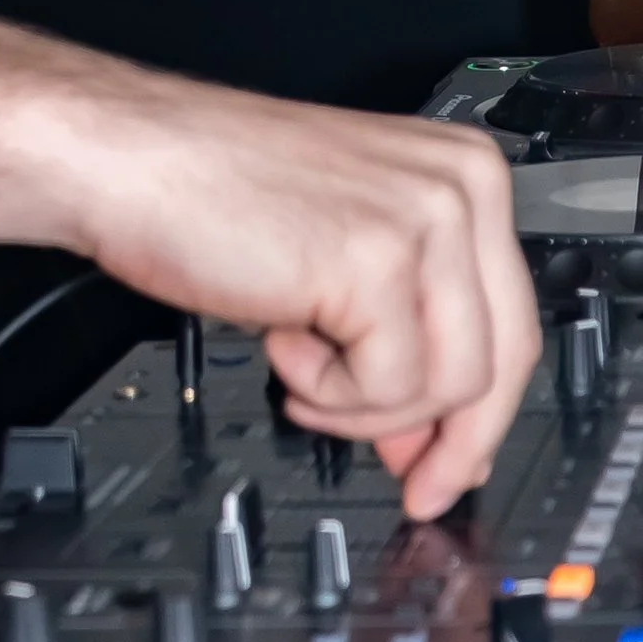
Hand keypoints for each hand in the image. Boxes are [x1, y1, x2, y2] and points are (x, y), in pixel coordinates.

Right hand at [68, 89, 538, 520]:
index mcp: (463, 171)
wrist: (128, 157)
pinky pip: (389, 386)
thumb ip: (400, 327)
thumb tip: (430, 433)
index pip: (514, 318)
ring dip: (367, 408)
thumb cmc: (208, 192)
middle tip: (412, 484)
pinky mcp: (376, 260)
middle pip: (503, 358)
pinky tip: (281, 342)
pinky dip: (330, 392)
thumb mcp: (336, 256)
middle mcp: (461, 185)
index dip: (482, 411)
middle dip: (453, 440)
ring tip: (303, 371)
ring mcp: (425, 218)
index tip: (452, 461)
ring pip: (452, 385)